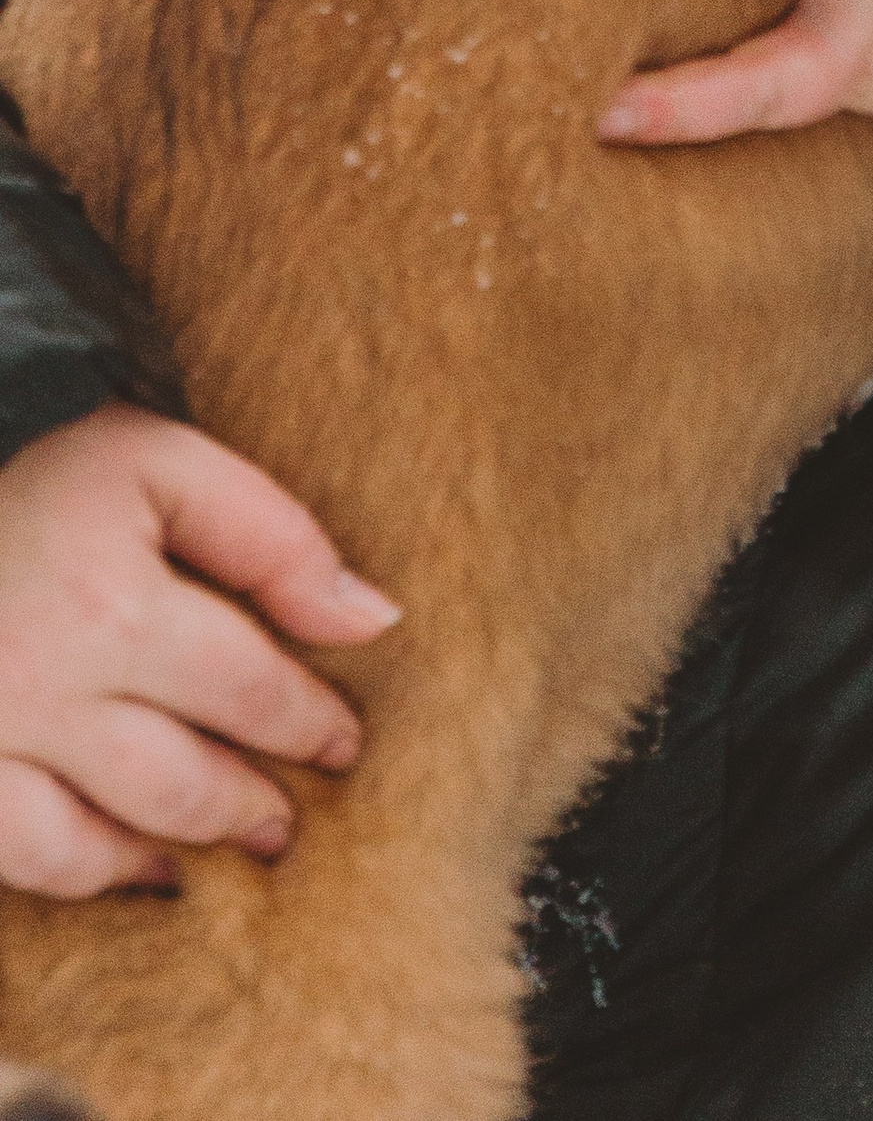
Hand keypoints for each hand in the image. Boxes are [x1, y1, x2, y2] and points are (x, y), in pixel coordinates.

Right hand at [0, 404, 397, 897]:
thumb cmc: (39, 490)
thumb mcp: (156, 464)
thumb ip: (268, 535)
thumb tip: (371, 620)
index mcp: (110, 606)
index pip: (245, 688)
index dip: (307, 722)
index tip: (344, 741)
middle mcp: (44, 689)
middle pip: (180, 781)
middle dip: (252, 806)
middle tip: (290, 819)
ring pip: (99, 844)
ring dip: (179, 849)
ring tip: (232, 846)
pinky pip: (23, 859)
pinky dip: (87, 875)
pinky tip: (134, 866)